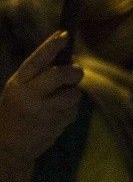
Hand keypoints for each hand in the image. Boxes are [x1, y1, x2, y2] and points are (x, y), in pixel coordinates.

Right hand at [0, 33, 82, 163]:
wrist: (8, 147)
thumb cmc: (17, 111)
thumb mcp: (19, 90)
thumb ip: (40, 75)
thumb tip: (70, 58)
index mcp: (17, 85)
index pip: (36, 61)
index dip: (51, 46)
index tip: (65, 34)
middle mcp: (29, 97)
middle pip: (61, 74)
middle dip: (74, 71)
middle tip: (76, 71)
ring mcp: (44, 112)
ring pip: (73, 93)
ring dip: (71, 94)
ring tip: (56, 102)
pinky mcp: (57, 124)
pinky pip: (73, 109)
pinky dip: (69, 110)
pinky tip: (53, 117)